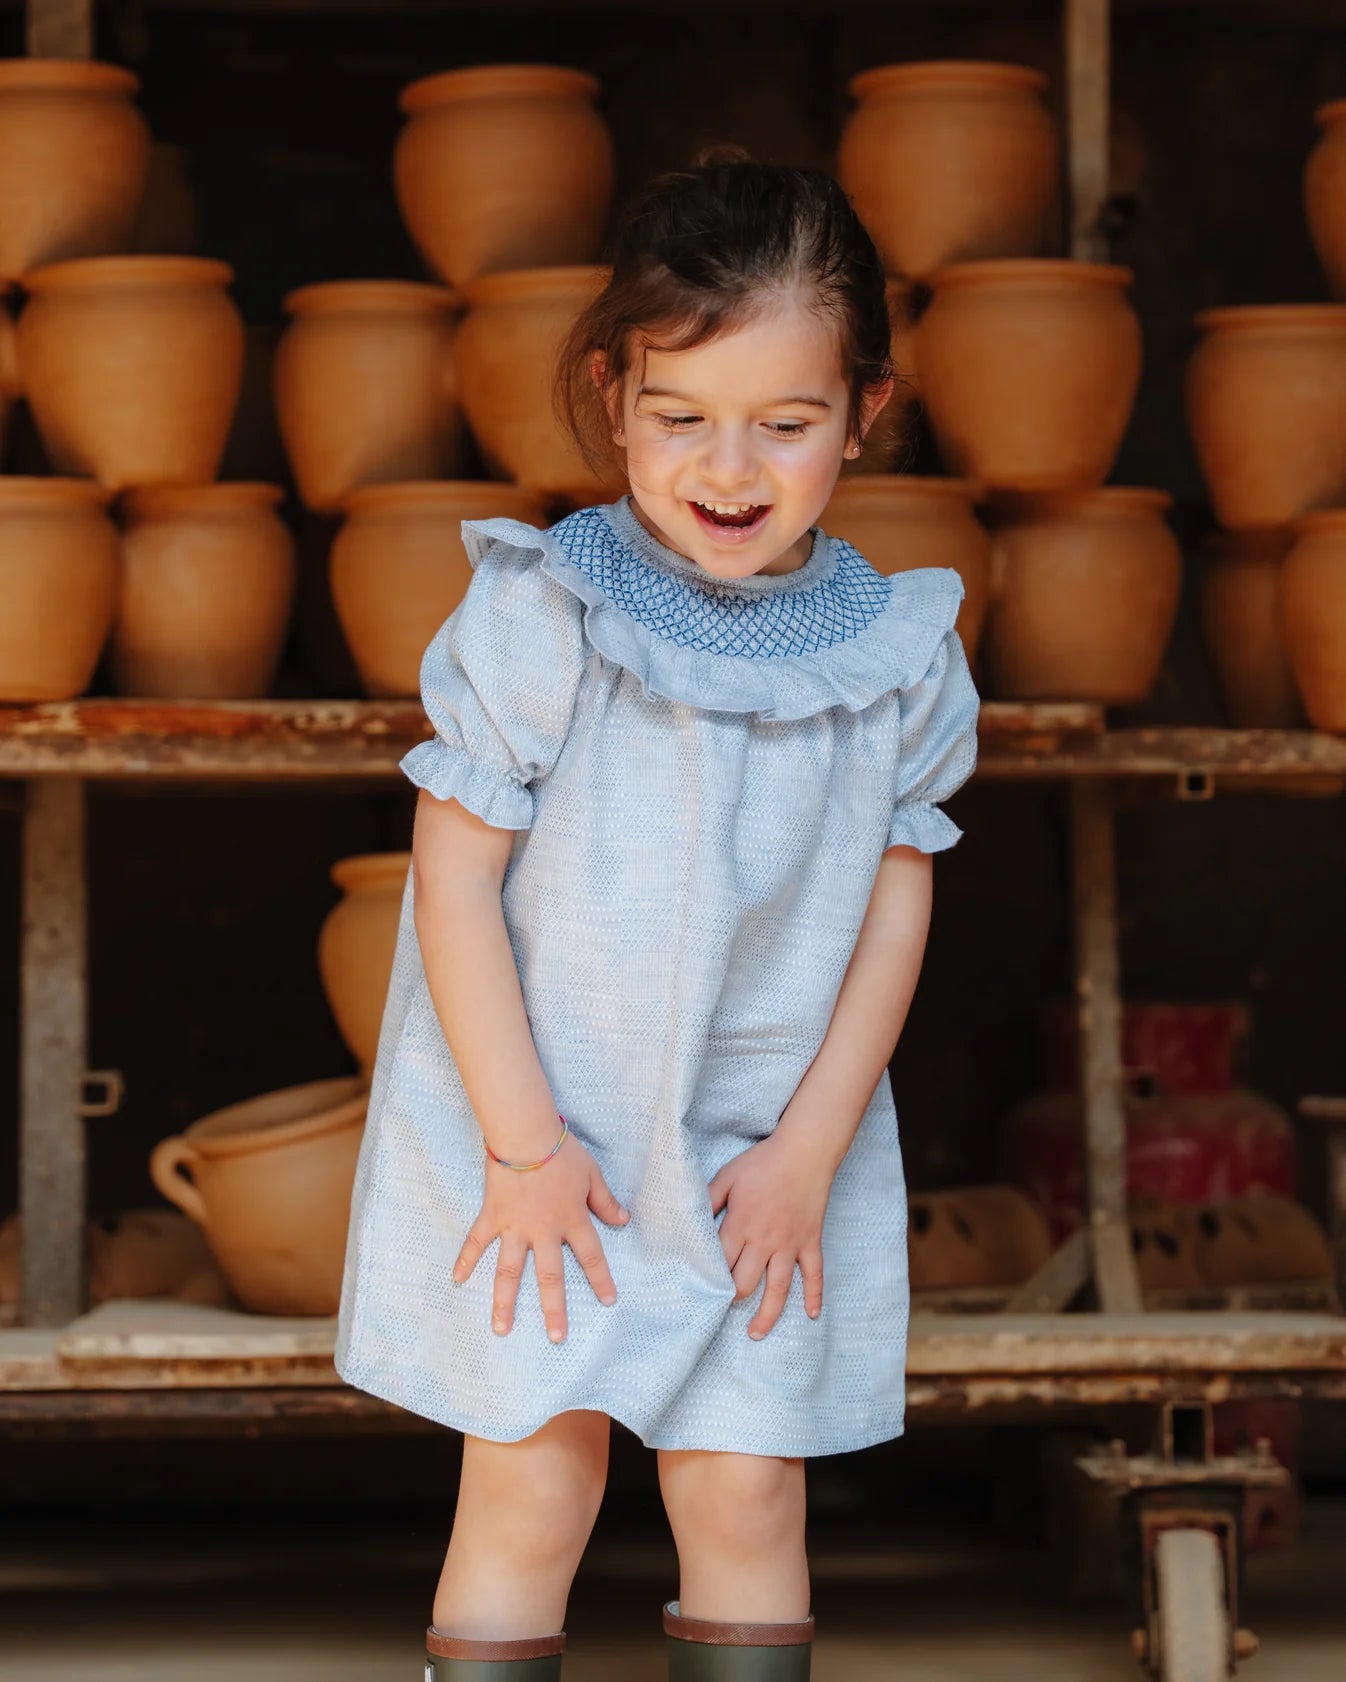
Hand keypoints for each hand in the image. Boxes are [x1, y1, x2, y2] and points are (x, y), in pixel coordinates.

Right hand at [452, 1131, 629, 1343]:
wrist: (525, 1134)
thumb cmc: (561, 1152)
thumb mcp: (592, 1175)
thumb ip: (605, 1201)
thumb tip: (624, 1220)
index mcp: (571, 1220)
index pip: (591, 1256)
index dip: (601, 1279)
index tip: (608, 1301)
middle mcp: (543, 1231)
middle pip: (550, 1277)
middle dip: (554, 1309)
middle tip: (556, 1337)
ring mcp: (515, 1227)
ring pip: (510, 1271)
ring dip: (505, 1301)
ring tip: (501, 1329)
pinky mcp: (492, 1216)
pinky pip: (477, 1241)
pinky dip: (466, 1259)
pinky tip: (457, 1279)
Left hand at [707, 1132, 832, 1338]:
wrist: (804, 1151)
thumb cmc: (762, 1162)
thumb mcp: (727, 1176)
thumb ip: (708, 1200)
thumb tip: (690, 1220)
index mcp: (740, 1225)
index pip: (721, 1262)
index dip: (708, 1280)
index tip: (698, 1293)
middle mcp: (765, 1241)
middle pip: (745, 1283)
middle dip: (731, 1300)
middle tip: (721, 1310)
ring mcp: (790, 1245)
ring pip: (778, 1289)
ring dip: (767, 1315)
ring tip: (755, 1334)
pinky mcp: (811, 1242)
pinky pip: (814, 1274)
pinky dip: (815, 1295)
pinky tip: (812, 1315)